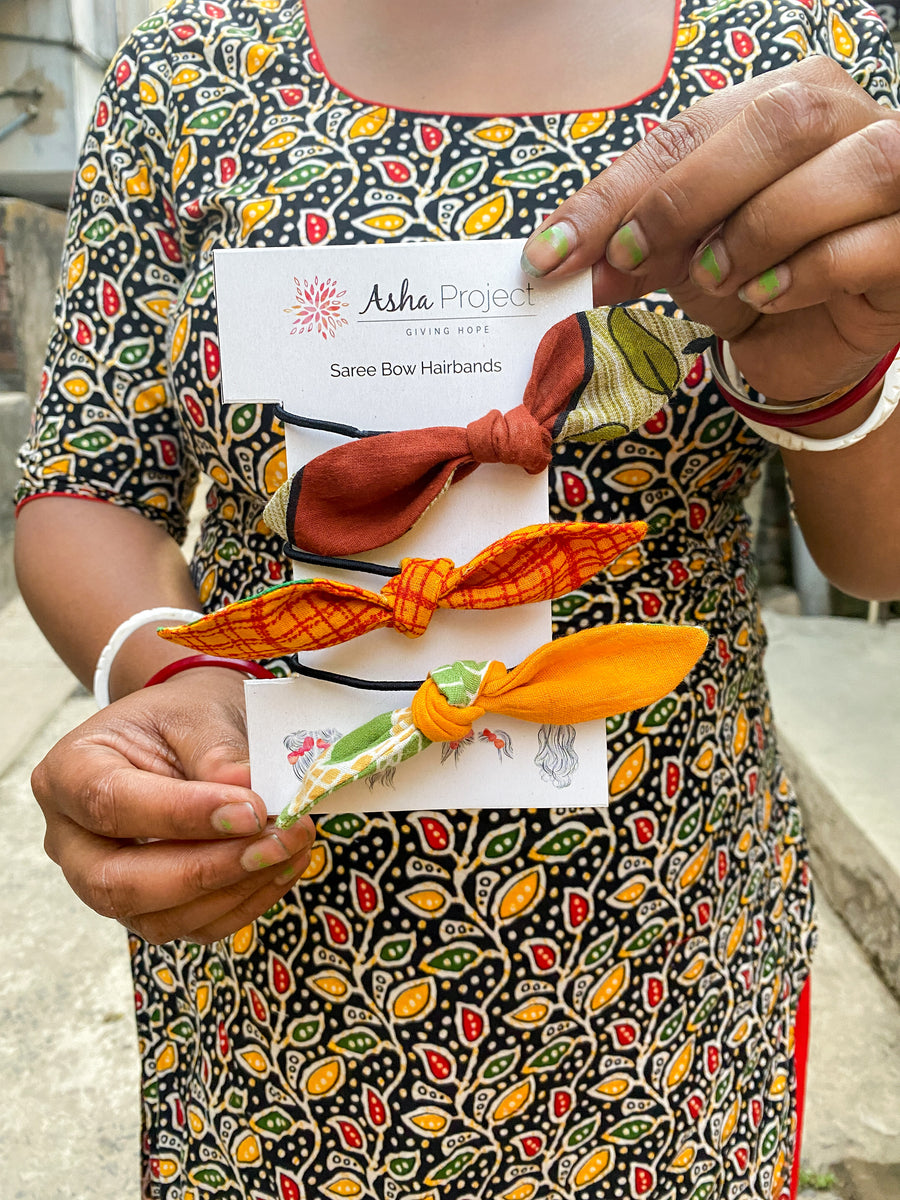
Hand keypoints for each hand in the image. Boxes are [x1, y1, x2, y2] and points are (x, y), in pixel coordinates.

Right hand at [31, 668, 314, 943]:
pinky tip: (284, 866)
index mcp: (68, 773)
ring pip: (158, 918)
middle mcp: (72, 840)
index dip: (181, 815)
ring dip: (235, 890)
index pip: (110, 804)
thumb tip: (247, 799)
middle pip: (119, 882)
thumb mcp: (198, 713)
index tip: (251, 809)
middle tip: (278, 840)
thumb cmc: (185, 717)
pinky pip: (193, 928)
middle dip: (207, 870)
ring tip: (293, 846)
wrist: (188, 734)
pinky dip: (245, 903)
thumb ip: (218, 755)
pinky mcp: (148, 909)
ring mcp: (105, 883)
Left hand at [522, 55, 899, 401]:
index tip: (557, 251)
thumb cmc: (751, 279)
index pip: (693, 128)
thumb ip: (634, 243)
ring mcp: (897, 177)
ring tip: (719, 279)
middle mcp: (849, 119)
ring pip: (852, 165)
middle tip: (637, 259)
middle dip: (691, 196)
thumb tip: (560, 258)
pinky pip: (874, 241)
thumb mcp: (681, 257)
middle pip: (783, 121)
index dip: (619, 191)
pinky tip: (769, 298)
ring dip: (763, 229)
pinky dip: (809, 272)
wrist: (811, 344)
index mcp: (782, 101)